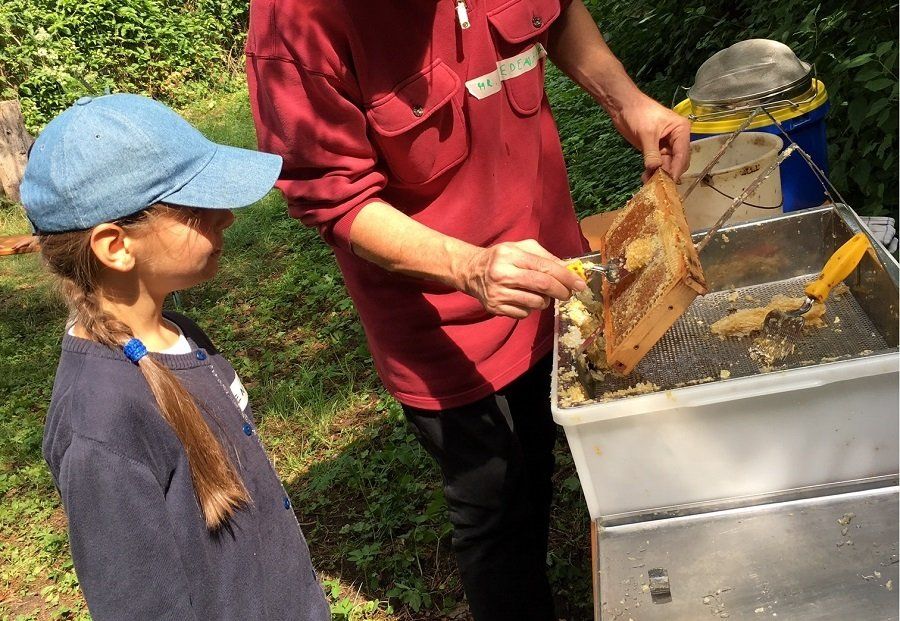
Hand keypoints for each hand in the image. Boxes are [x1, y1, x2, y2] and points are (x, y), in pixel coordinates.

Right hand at [456, 239, 586, 318]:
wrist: (471, 271)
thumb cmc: (502, 258)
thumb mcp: (521, 248)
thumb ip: (545, 256)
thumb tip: (568, 270)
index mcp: (511, 255)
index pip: (545, 267)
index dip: (566, 277)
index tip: (580, 284)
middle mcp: (502, 274)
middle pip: (542, 286)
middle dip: (561, 291)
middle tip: (568, 293)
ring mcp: (497, 293)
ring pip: (535, 302)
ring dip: (545, 301)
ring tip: (540, 294)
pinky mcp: (494, 308)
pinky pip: (524, 313)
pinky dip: (530, 308)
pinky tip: (524, 299)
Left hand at [610, 94, 691, 182]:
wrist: (623, 106)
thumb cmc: (638, 114)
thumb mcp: (646, 134)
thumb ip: (652, 153)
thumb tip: (655, 170)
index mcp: (681, 130)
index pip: (682, 154)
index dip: (677, 169)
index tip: (670, 182)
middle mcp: (677, 139)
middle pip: (678, 162)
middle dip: (669, 173)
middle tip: (657, 184)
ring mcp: (667, 145)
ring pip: (668, 165)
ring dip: (659, 174)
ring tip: (648, 182)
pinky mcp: (656, 150)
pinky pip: (658, 164)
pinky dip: (653, 171)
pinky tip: (645, 178)